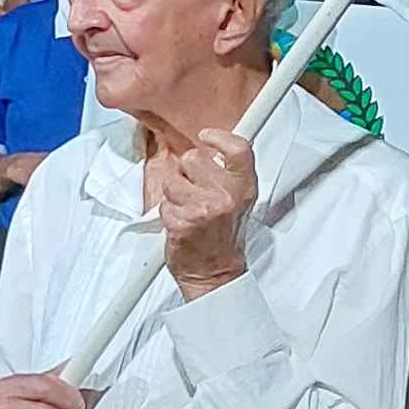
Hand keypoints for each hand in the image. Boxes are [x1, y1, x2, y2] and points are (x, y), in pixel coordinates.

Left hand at [148, 124, 257, 294]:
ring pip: (172, 180)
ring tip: (187, 208)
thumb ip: (230, 172)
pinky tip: (182, 223)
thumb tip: (212, 148)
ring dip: (174, 194)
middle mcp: (227, 195)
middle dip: (187, 172)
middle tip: (195, 190)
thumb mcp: (240, 199)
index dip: (219, 137)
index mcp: (245, 186)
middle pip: (193, 158)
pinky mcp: (183, 222)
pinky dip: (168, 213)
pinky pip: (163, 204)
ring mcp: (205, 208)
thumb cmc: (224, 235)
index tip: (207, 137)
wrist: (215, 271)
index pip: (238, 148)